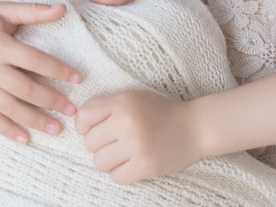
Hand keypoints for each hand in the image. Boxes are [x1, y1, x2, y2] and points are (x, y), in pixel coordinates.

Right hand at [0, 1, 81, 143]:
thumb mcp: (3, 10)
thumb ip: (32, 11)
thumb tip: (62, 8)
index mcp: (0, 46)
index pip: (35, 61)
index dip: (58, 70)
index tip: (78, 78)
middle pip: (26, 89)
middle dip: (52, 101)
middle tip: (73, 110)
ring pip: (11, 108)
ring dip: (34, 120)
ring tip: (56, 129)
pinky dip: (7, 130)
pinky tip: (24, 139)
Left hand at [75, 90, 203, 183]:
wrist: (195, 128)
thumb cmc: (161, 113)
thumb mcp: (134, 98)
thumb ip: (108, 107)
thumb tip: (79, 124)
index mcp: (123, 102)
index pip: (83, 116)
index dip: (85, 126)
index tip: (97, 130)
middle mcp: (127, 121)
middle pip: (89, 143)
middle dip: (100, 145)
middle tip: (117, 143)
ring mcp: (136, 145)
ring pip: (99, 162)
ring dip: (109, 161)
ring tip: (125, 154)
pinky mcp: (145, 166)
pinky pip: (115, 177)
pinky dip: (122, 173)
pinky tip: (134, 164)